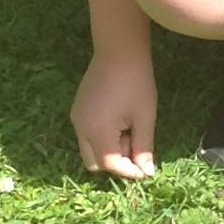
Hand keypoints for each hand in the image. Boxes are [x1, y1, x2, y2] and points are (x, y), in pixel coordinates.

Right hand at [70, 51, 156, 180]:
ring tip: (129, 130)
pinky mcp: (77, 110)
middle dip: (116, 163)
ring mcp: (76, 118)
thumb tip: (147, 173)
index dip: (129, 172)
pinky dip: (102, 138)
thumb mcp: (144, 117)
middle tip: (136, 148)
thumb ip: (143, 148)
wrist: (119, 50)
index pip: (110, 165)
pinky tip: (120, 121)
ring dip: (109, 150)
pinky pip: (86, 136)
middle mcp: (80, 128)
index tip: (146, 172)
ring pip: (89, 150)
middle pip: (95, 163)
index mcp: (97, 131)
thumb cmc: (136, 83)